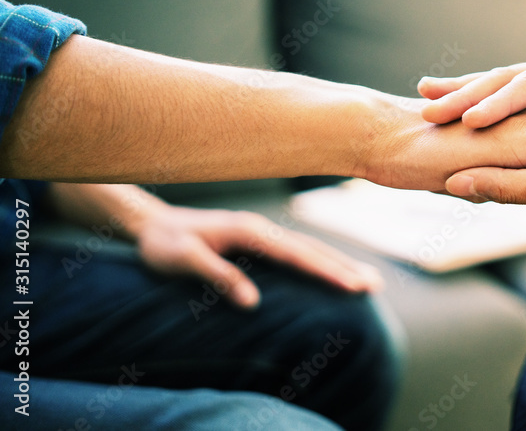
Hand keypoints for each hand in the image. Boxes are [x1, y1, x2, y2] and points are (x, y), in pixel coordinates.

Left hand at [135, 205, 382, 309]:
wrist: (150, 224)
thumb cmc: (163, 244)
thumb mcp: (183, 260)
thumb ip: (217, 276)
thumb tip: (252, 301)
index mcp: (250, 232)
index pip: (298, 255)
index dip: (328, 271)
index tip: (353, 286)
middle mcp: (262, 229)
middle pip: (312, 249)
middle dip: (345, 267)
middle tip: (375, 286)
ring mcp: (262, 232)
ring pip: (308, 248)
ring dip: (338, 263)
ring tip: (366, 279)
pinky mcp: (258, 240)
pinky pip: (297, 251)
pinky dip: (320, 260)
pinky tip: (332, 270)